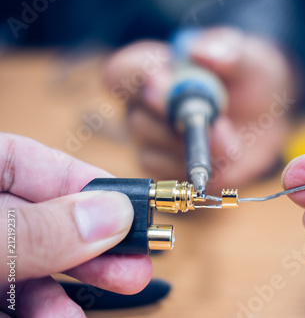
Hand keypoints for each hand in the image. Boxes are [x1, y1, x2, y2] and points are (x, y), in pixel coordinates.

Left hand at [0, 133, 150, 316]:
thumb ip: (38, 228)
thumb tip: (113, 215)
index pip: (33, 161)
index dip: (87, 184)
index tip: (131, 209)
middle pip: (44, 218)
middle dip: (91, 245)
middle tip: (134, 265)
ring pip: (29, 262)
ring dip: (66, 287)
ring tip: (85, 309)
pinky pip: (9, 294)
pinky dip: (36, 308)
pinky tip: (54, 316)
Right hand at [104, 27, 294, 191]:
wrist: (267, 117)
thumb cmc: (248, 79)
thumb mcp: (248, 57)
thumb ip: (226, 50)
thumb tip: (198, 52)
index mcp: (157, 70)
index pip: (122, 71)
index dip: (137, 78)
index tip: (162, 81)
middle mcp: (146, 107)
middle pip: (136, 118)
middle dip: (175, 121)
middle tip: (214, 121)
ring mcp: (155, 141)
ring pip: (151, 151)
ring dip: (192, 148)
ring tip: (230, 142)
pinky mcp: (171, 170)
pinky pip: (168, 177)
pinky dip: (196, 170)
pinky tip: (223, 160)